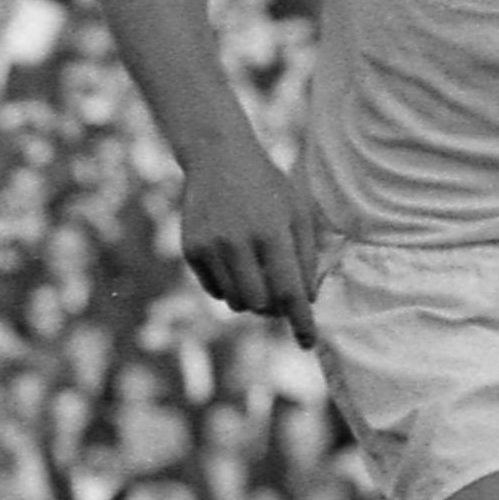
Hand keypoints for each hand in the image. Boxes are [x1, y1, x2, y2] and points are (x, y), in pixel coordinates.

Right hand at [180, 136, 321, 347]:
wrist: (217, 156)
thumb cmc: (266, 187)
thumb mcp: (297, 212)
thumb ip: (306, 257)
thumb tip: (306, 300)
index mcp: (270, 232)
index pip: (288, 291)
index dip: (300, 321)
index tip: (308, 343)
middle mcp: (237, 242)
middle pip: (259, 304)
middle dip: (274, 309)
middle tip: (280, 296)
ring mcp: (210, 247)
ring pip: (235, 302)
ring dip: (251, 299)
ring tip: (256, 273)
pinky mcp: (191, 250)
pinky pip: (214, 290)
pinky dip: (228, 288)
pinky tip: (234, 262)